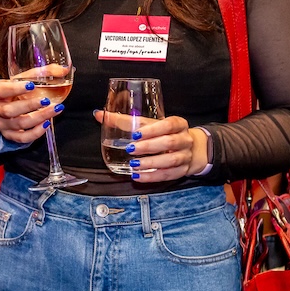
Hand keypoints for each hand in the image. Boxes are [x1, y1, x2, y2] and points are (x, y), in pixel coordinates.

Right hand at [0, 77, 64, 144]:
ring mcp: (1, 124)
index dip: (16, 88)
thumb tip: (64, 70)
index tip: (31, 86)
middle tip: (46, 100)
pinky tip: (47, 124)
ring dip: (38, 117)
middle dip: (30, 106)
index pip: (2, 90)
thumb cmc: (15, 90)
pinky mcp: (9, 135)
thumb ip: (42, 72)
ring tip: (54, 110)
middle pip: (10, 110)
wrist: (5, 104)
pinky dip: (36, 132)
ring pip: (19, 124)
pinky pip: (22, 138)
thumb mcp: (23, 78)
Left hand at [93, 112, 208, 180]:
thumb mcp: (150, 124)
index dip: (152, 130)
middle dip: (149, 147)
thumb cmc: (165, 133)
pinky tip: (139, 176)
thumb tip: (99, 115)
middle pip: (169, 143)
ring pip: (170, 161)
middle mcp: (184, 139)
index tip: (136, 134)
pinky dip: (152, 176)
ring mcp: (185, 156)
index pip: (168, 125)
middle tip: (131, 149)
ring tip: (134, 165)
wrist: (190, 148)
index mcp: (178, 124)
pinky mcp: (182, 171)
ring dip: (151, 163)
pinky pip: (168, 175)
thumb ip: (126, 121)